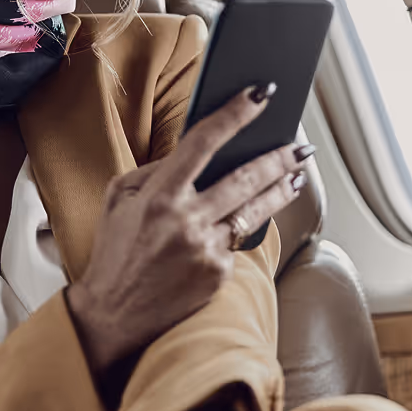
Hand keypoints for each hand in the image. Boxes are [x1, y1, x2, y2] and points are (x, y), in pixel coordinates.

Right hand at [66, 86, 311, 371]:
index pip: (204, 142)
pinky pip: (237, 242)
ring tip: (297, 175)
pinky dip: (242, 228)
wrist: (112, 315)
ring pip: (255, 211)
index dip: (235, 114)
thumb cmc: (115, 252)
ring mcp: (206, 249)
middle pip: (246, 178)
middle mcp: (186, 221)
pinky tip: (250, 219)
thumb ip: (155, 171)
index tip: (259, 95)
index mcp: (159, 196)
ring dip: (281, 190)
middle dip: (278, 156)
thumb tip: (193, 152)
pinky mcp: (218, 274)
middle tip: (299, 144)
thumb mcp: (119, 200)